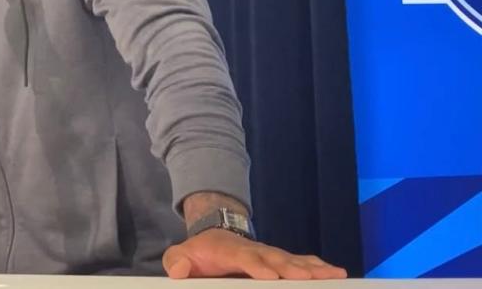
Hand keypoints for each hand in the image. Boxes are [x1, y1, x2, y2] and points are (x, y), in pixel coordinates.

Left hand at [163, 229, 347, 279]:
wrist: (214, 237)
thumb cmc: (199, 253)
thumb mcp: (181, 255)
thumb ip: (177, 262)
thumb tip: (179, 272)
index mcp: (230, 251)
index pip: (244, 258)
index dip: (257, 266)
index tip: (269, 275)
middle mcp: (255, 252)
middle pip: (275, 258)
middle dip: (290, 268)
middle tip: (306, 277)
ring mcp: (270, 256)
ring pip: (294, 260)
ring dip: (312, 268)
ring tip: (332, 275)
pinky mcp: (281, 262)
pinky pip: (303, 264)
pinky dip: (319, 268)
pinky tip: (337, 274)